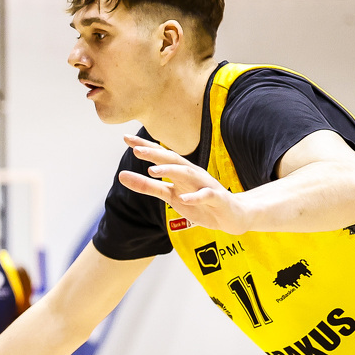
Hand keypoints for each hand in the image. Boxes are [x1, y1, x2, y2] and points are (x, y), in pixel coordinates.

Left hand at [117, 135, 251, 235]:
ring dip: (171, 171)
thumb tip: (120, 176)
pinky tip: (182, 198)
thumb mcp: (169, 195)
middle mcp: (193, 174)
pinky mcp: (217, 199)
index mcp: (181, 172)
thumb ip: (146, 186)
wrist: (233, 216)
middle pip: (173, 160)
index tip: (125, 138)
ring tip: (153, 170)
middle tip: (135, 149)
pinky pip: (206, 196)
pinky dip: (194, 197)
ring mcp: (205, 185)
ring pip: (188, 175)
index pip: (161, 156)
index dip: (144, 147)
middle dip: (155, 154)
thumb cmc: (200, 203)